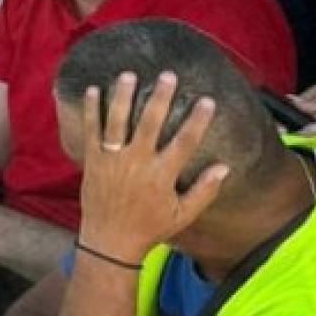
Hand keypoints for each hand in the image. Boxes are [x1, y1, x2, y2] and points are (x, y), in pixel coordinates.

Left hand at [77, 72, 227, 262]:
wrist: (109, 241)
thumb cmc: (149, 228)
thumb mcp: (182, 215)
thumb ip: (205, 191)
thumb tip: (225, 167)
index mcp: (161, 176)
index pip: (184, 142)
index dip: (197, 120)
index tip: (207, 100)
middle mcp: (136, 164)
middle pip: (149, 123)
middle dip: (159, 97)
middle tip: (168, 75)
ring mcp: (112, 161)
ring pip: (117, 122)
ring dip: (122, 96)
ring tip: (129, 74)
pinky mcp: (92, 161)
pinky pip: (91, 131)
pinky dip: (91, 110)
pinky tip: (93, 89)